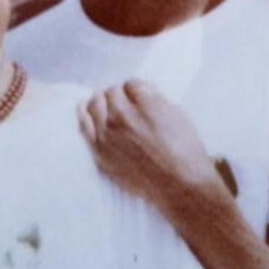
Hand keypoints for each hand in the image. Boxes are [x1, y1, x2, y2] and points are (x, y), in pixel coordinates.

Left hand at [77, 79, 232, 213]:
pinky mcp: (99, 153)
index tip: (139, 94)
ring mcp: (106, 136)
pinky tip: (85, 110)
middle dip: (119, 94)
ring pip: (93, 104)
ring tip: (105, 104)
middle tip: (126, 101)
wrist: (177, 185)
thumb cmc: (183, 151)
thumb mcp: (178, 115)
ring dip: (100, 102)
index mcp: (144, 104)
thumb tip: (141, 92)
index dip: (137, 89)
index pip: (131, 84)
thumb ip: (156, 99)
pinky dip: (85, 115)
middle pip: (110, 92)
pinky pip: (84, 125)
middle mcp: (122, 117)